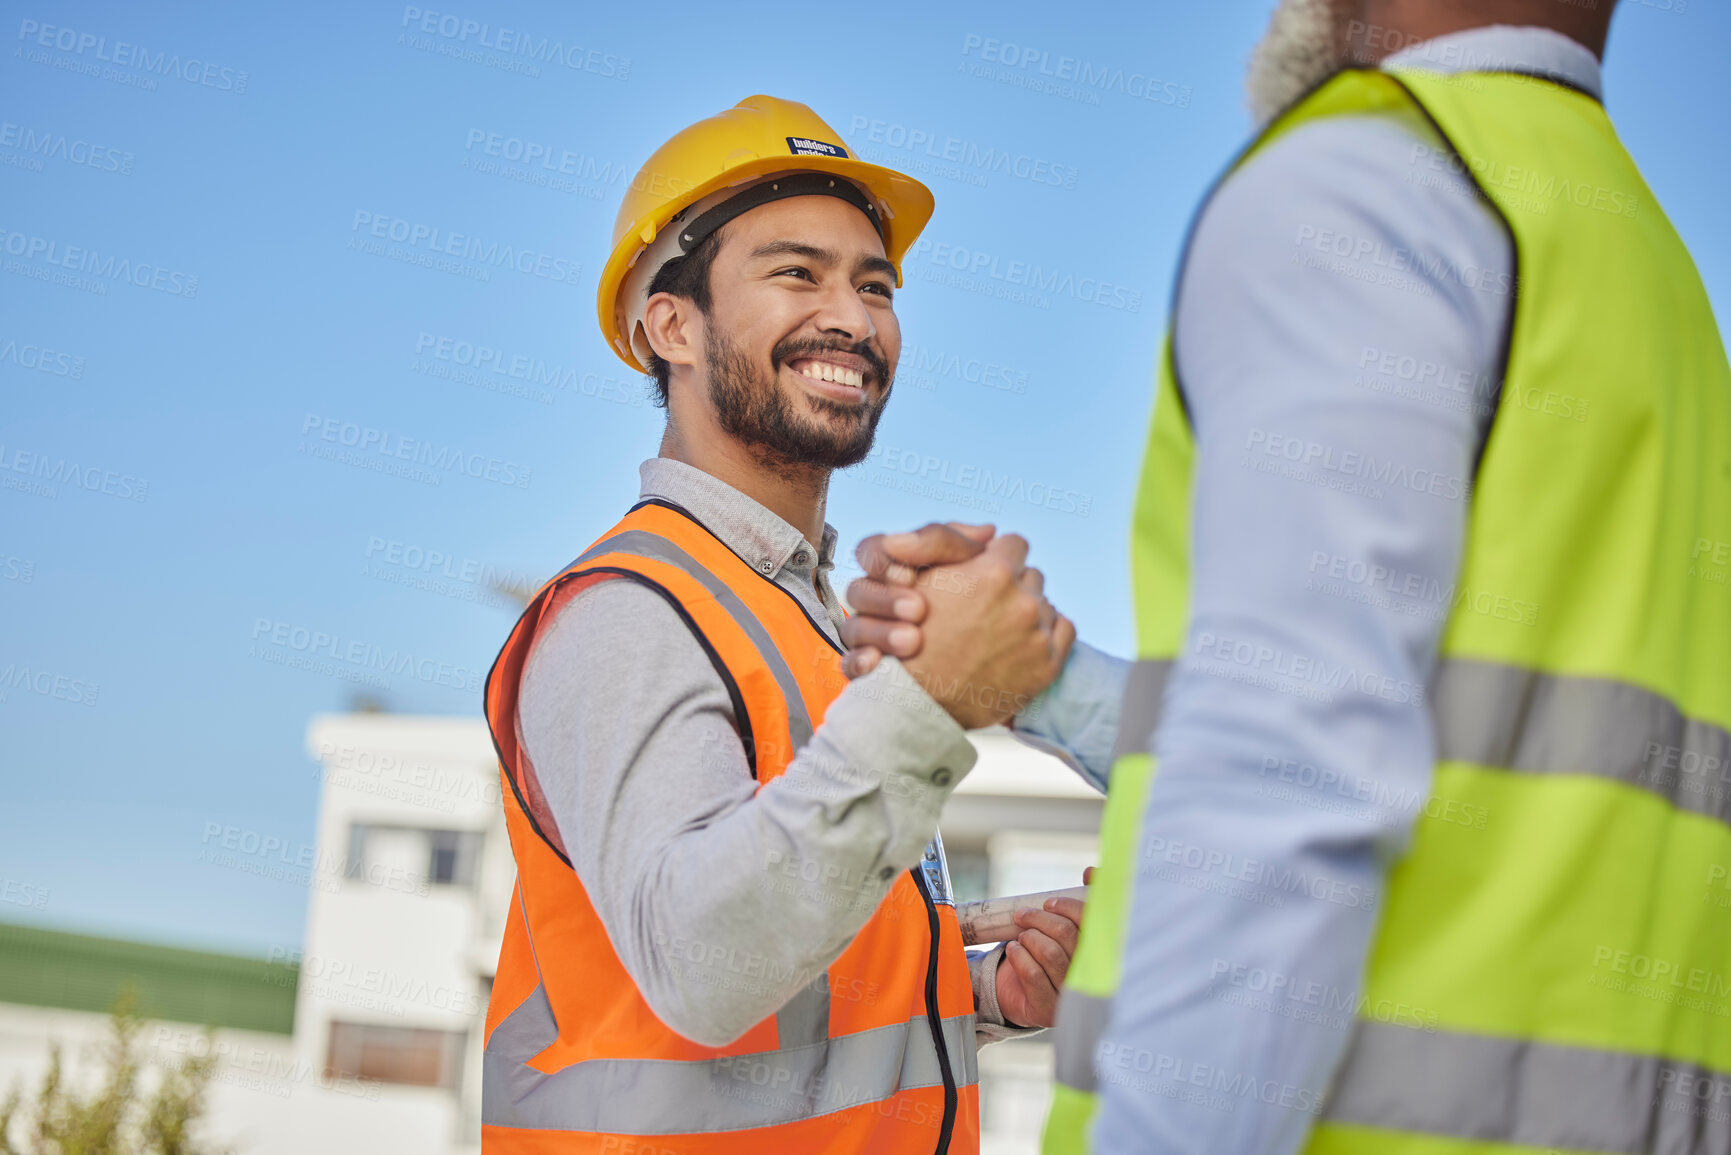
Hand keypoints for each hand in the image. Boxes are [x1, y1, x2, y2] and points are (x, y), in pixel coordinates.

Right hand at [842, 522, 994, 678]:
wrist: (981, 673)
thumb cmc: (979, 612)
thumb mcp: (982, 573)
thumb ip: (975, 550)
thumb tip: (988, 532)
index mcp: (898, 570)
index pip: (873, 551)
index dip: (884, 559)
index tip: (911, 577)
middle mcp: (880, 600)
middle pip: (860, 590)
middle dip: (886, 599)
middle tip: (918, 610)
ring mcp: (873, 637)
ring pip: (854, 628)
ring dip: (880, 632)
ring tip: (912, 642)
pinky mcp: (873, 671)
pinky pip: (849, 666)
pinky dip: (859, 663)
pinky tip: (874, 664)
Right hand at [882, 531, 1073, 728]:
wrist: (917, 701)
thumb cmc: (911, 634)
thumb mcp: (920, 576)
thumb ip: (953, 543)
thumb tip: (993, 532)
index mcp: (994, 572)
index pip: (1015, 543)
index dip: (996, 558)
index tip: (982, 576)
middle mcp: (1023, 601)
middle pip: (1031, 575)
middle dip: (1012, 586)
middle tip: (984, 609)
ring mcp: (1038, 635)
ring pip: (1044, 603)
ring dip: (1026, 612)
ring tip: (996, 631)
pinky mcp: (1048, 665)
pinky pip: (1063, 629)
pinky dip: (1047, 632)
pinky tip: (1020, 642)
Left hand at [994, 880, 1086, 1028]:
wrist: (1023, 995)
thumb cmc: (1051, 956)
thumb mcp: (1067, 929)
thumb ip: (1085, 900)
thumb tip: (1093, 872)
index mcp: (1104, 955)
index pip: (1093, 924)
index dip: (1070, 907)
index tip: (1048, 903)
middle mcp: (1093, 978)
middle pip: (1066, 934)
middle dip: (1040, 918)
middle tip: (1023, 915)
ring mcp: (1073, 997)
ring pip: (1050, 953)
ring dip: (1030, 937)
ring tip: (1022, 935)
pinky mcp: (1049, 1011)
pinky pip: (1033, 974)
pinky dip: (1019, 956)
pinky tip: (1014, 949)